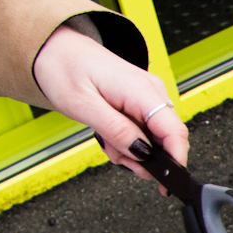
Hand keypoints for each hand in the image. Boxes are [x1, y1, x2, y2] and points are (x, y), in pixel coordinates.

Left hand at [31, 23, 188, 181]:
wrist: (57, 49)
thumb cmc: (65, 69)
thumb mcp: (83, 105)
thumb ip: (116, 130)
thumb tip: (142, 152)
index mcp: (141, 90)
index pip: (174, 131)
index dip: (175, 161)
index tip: (165, 183)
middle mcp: (151, 91)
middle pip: (166, 139)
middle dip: (143, 158)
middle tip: (115, 156)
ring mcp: (148, 95)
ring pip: (155, 138)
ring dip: (132, 149)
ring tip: (106, 140)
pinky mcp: (141, 100)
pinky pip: (145, 129)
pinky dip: (129, 139)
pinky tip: (110, 133)